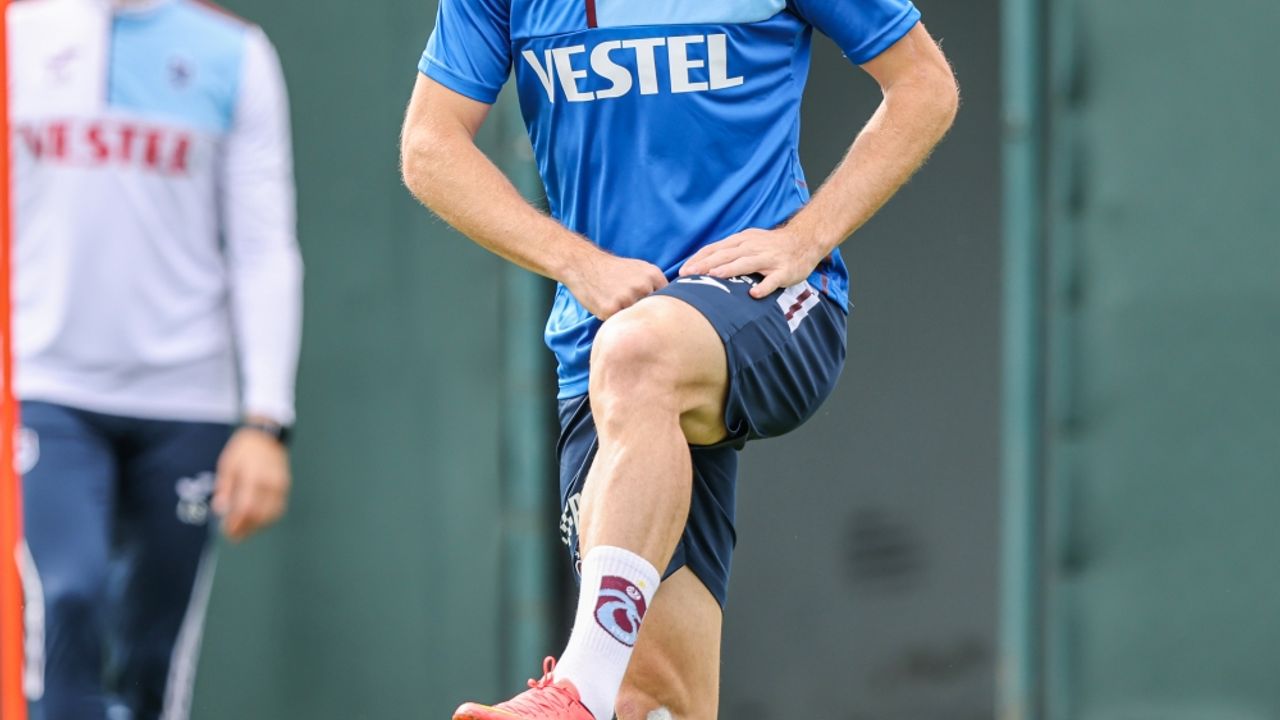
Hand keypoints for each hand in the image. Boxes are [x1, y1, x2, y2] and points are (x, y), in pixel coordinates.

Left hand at [212, 425, 290, 541]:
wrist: (266, 437)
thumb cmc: (243, 451)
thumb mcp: (227, 465)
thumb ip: (225, 488)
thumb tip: (220, 509)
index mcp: (254, 475)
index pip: (247, 506)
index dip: (237, 522)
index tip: (227, 531)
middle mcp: (270, 482)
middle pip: (260, 513)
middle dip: (246, 528)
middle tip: (233, 536)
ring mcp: (281, 485)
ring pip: (271, 514)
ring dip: (257, 526)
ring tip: (244, 532)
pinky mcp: (285, 487)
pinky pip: (278, 509)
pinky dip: (267, 519)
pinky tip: (257, 522)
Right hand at [564, 248, 668, 319]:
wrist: (583, 265)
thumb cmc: (612, 270)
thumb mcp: (639, 269)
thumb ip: (655, 285)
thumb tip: (675, 305)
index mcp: (653, 275)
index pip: (669, 300)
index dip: (661, 309)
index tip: (657, 313)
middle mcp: (643, 286)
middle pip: (653, 313)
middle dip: (646, 316)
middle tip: (634, 311)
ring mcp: (627, 298)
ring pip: (636, 319)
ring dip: (629, 319)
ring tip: (616, 305)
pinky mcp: (611, 309)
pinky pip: (619, 323)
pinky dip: (614, 320)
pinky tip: (606, 307)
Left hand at [680, 227, 827, 298]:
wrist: (804, 241)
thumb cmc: (771, 246)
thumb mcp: (748, 241)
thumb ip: (729, 251)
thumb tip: (704, 264)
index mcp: (742, 241)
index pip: (716, 248)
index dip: (699, 259)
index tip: (683, 271)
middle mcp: (753, 247)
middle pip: (726, 255)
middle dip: (706, 264)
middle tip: (688, 275)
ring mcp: (768, 258)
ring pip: (746, 263)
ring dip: (729, 270)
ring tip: (714, 277)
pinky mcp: (784, 270)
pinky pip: (773, 280)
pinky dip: (764, 287)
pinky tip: (754, 295)